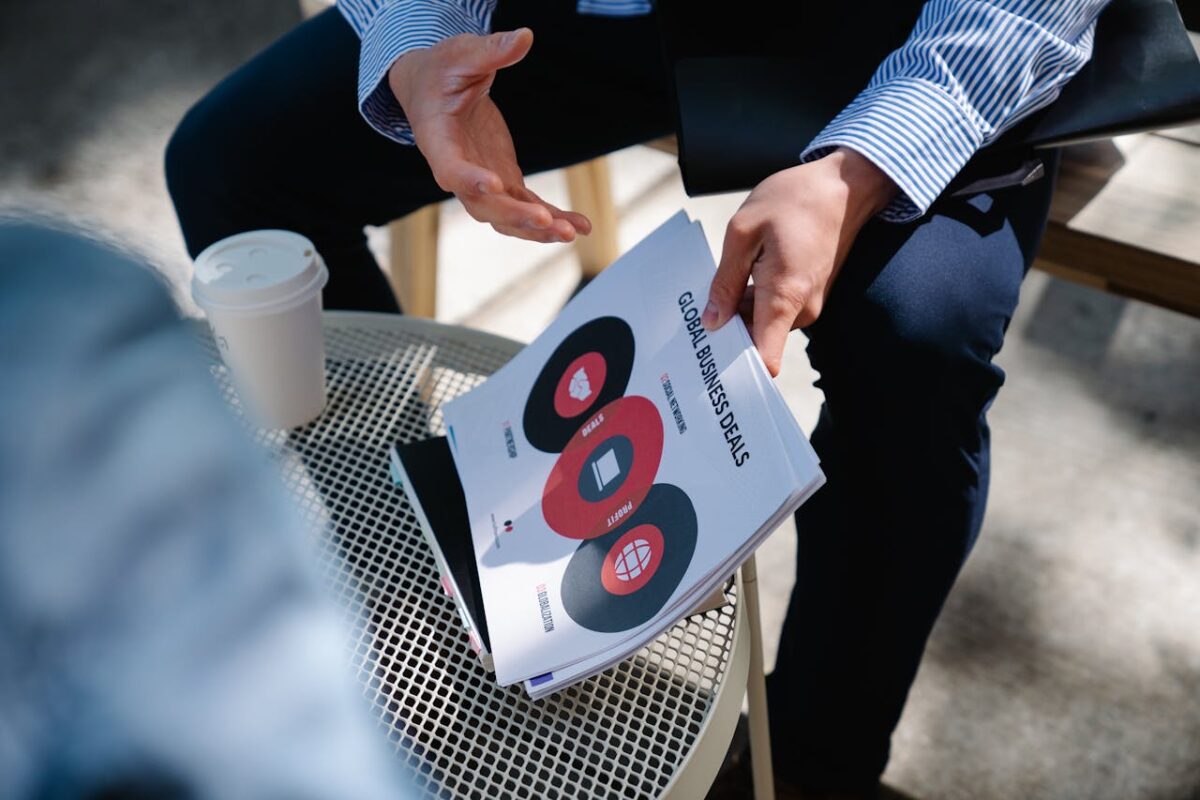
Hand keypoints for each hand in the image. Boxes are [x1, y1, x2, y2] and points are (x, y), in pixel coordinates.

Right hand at [388, 29, 589, 242]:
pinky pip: (528, 207)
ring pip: (507, 217)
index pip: (451, 170)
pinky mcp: (505, 181)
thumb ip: (491, 51)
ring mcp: (483, 182)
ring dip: (537, 228)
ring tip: (570, 232)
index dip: (471, 180)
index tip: (495, 185)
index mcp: (438, 142)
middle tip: (545, 220)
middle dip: (515, 216)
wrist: (434, 90)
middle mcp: (458, 171)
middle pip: (484, 206)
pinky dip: (552, 219)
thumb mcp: (462, 55)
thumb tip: (524, 37)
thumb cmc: (440, 72)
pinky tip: (580, 226)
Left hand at [701, 147, 897, 375]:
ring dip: (738, 314)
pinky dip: (752, 301)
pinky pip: (774, 309)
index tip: (711, 367)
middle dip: (727, 334)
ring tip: (715, 291)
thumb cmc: (794, 200)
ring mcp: (807, 303)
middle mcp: (801, 309)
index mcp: (784, 296)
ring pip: (763, 324)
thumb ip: (726, 282)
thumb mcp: (744, 232)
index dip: (738, 370)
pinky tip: (737, 280)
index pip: (767, 359)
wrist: (843, 186)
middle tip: (694, 319)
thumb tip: (713, 322)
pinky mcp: (807, 295)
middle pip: (757, 341)